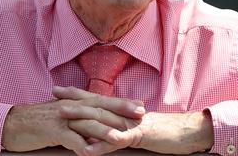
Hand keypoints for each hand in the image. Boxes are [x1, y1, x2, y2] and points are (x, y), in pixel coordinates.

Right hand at [1, 86, 144, 154]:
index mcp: (75, 102)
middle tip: (140, 114)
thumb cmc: (38, 122)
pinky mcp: (51, 130)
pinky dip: (79, 145)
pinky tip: (88, 153)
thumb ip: (80, 118)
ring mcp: (62, 118)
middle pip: (100, 107)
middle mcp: (71, 106)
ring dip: (104, 131)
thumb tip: (96, 124)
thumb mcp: (62, 116)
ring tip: (120, 137)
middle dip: (121, 110)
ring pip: (86, 123)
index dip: (121, 103)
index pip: (102, 100)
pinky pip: (68, 138)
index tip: (140, 105)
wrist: (12, 123)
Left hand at [56, 87, 213, 155]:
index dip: (75, 94)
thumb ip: (117, 128)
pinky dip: (102, 146)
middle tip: (53, 97)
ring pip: (103, 120)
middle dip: (73, 101)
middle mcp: (122, 113)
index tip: (56, 89)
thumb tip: (99, 131)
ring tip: (63, 117)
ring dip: (82, 118)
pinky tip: (87, 150)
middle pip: (94, 105)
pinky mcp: (138, 136)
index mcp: (120, 110)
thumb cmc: (160, 132)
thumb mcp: (134, 128)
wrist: (184, 132)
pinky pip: (118, 141)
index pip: (95, 99)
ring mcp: (129, 124)